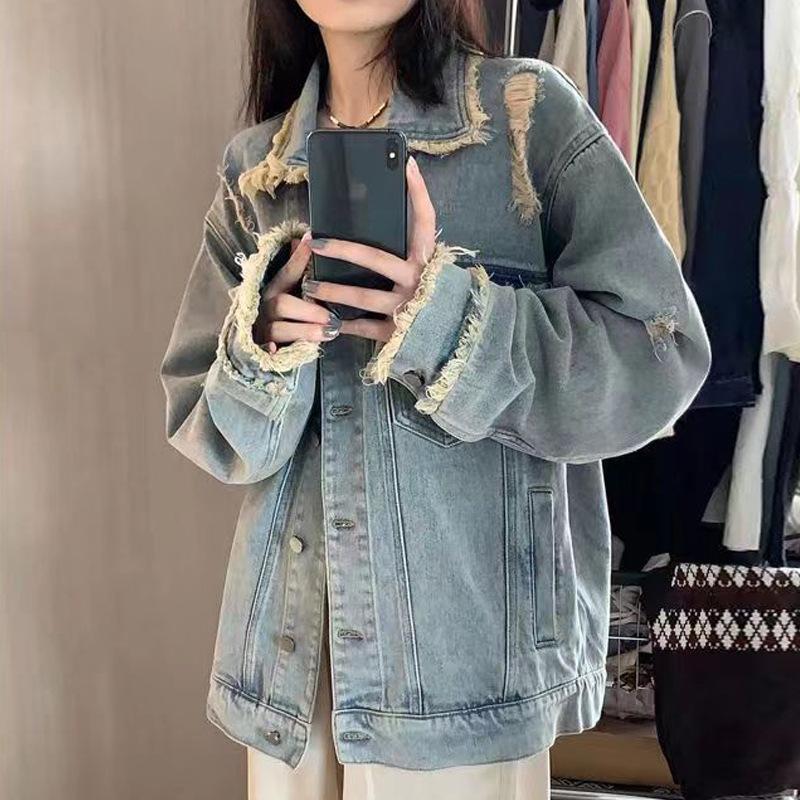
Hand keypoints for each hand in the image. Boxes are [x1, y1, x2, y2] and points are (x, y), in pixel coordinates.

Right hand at [255, 230, 341, 353]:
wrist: (256, 340)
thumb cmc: (283, 313)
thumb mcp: (289, 290)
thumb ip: (297, 269)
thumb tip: (306, 238)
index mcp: (274, 289)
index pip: (287, 272)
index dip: (298, 259)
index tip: (311, 242)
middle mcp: (265, 306)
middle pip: (282, 304)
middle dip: (309, 310)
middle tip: (332, 316)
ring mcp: (262, 328)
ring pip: (279, 329)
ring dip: (305, 331)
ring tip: (329, 332)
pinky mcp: (261, 348)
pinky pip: (265, 350)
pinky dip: (271, 350)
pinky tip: (277, 350)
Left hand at [304, 156, 436, 341]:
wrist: (461, 338)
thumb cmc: (442, 299)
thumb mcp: (435, 271)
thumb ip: (416, 252)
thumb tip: (398, 217)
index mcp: (429, 261)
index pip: (425, 220)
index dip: (418, 191)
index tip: (406, 163)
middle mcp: (418, 280)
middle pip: (375, 259)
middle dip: (342, 249)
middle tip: (317, 243)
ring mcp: (407, 308)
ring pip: (363, 297)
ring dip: (332, 291)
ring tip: (309, 286)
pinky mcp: (398, 333)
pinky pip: (365, 328)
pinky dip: (344, 325)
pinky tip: (327, 320)